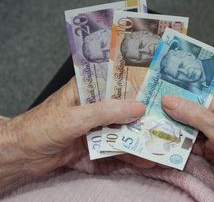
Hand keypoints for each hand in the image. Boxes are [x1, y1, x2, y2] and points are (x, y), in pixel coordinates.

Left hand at [1, 77, 153, 182]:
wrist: (21, 156)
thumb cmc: (41, 128)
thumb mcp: (76, 116)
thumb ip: (107, 112)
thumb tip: (137, 108)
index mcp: (87, 88)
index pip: (115, 80)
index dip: (136, 83)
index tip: (158, 87)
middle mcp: (93, 105)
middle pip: (123, 107)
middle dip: (142, 114)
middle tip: (165, 118)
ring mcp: (94, 125)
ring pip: (120, 128)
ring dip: (137, 136)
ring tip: (158, 143)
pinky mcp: (93, 142)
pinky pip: (114, 146)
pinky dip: (127, 153)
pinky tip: (142, 158)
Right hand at [162, 94, 213, 198]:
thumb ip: (196, 116)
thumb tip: (171, 101)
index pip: (210, 100)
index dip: (188, 101)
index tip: (166, 101)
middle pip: (200, 113)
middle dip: (182, 116)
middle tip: (160, 113)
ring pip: (195, 128)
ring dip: (180, 130)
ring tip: (162, 126)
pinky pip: (195, 142)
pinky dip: (183, 143)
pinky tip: (170, 140)